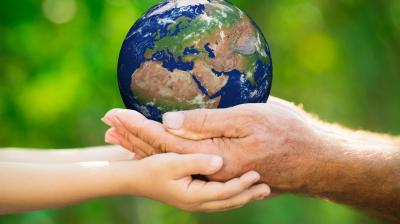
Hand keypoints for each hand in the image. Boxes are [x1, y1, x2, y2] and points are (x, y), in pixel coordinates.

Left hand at [103, 97, 318, 191]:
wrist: (314, 161)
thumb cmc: (286, 134)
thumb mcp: (247, 119)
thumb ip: (206, 123)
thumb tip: (168, 121)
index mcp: (210, 157)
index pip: (163, 141)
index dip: (137, 126)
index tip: (113, 114)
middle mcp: (207, 171)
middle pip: (161, 153)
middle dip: (132, 138)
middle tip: (106, 126)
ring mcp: (215, 173)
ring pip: (171, 159)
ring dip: (144, 146)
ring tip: (119, 138)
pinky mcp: (223, 171)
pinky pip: (185, 163)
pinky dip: (165, 153)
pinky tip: (156, 148)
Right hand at [127, 153, 269, 211]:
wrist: (135, 179)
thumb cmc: (153, 168)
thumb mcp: (173, 162)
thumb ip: (197, 162)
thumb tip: (219, 162)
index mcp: (193, 196)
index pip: (224, 193)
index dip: (242, 184)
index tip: (257, 174)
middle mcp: (197, 203)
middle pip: (229, 202)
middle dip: (248, 194)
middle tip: (267, 187)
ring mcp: (195, 202)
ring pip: (225, 203)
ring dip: (243, 196)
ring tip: (260, 190)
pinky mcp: (194, 197)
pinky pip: (219, 199)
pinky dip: (233, 195)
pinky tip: (240, 188)